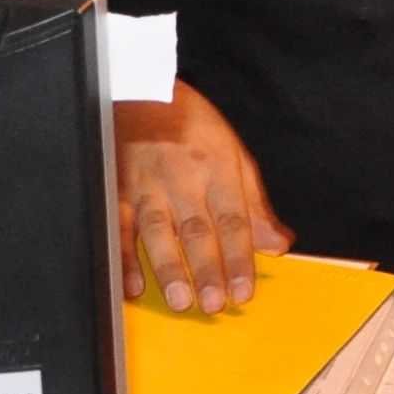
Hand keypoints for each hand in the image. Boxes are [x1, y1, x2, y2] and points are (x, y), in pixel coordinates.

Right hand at [116, 78, 290, 314]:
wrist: (141, 88)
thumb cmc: (192, 124)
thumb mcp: (234, 153)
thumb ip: (254, 203)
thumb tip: (277, 245)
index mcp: (216, 168)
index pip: (232, 220)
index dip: (238, 258)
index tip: (243, 292)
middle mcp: (182, 177)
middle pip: (196, 229)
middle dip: (206, 269)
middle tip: (213, 305)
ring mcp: (147, 184)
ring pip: (158, 231)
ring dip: (168, 268)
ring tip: (180, 300)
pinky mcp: (117, 188)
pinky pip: (120, 226)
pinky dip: (124, 258)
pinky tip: (132, 285)